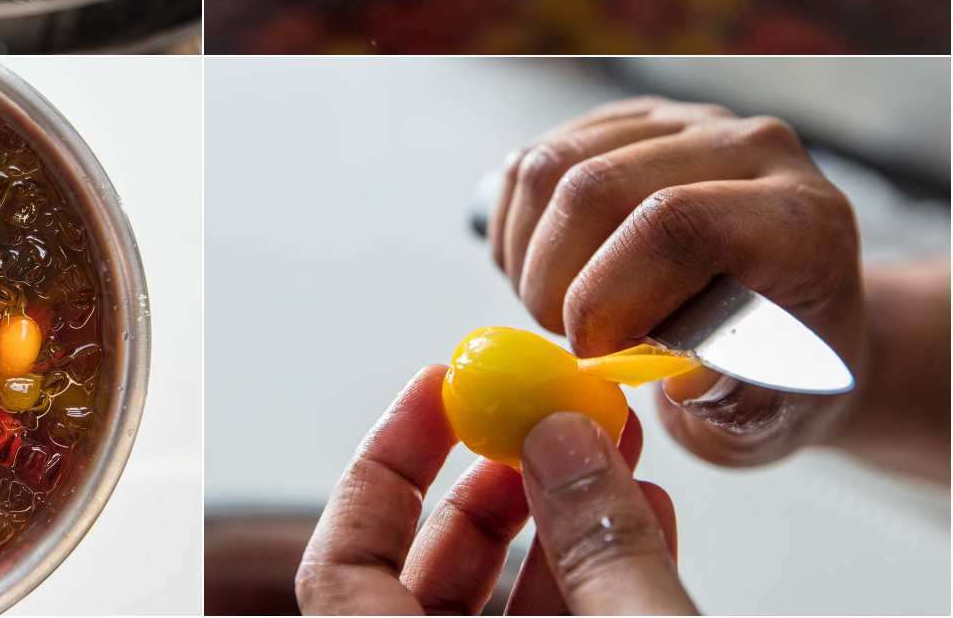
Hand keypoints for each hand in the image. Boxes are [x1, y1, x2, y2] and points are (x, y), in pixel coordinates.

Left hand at [296, 367, 693, 614]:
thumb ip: (598, 554)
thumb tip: (559, 439)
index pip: (338, 562)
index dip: (385, 465)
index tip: (438, 389)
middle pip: (425, 573)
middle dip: (491, 483)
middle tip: (536, 415)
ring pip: (502, 611)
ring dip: (560, 525)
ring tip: (612, 451)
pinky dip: (596, 585)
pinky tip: (647, 523)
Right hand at [489, 96, 864, 465]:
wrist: (787, 324)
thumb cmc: (776, 378)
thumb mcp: (767, 422)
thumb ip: (729, 405)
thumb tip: (682, 377)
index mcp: (800, 221)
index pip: (677, 224)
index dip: (609, 292)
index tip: (593, 354)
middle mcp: (746, 148)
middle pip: (595, 186)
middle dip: (553, 277)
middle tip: (565, 337)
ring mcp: (682, 123)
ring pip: (547, 166)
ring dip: (527, 253)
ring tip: (558, 305)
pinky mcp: (628, 121)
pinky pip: (530, 160)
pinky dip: (517, 229)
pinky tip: (550, 271)